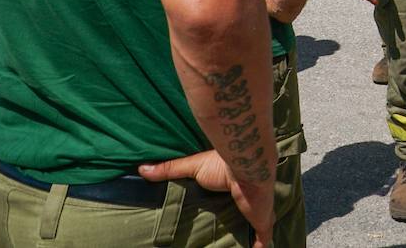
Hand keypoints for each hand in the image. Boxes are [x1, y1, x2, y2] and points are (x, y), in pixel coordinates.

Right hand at [139, 150, 273, 247]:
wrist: (247, 168)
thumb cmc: (221, 166)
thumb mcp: (192, 166)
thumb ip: (169, 169)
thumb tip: (141, 169)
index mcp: (231, 187)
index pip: (227, 201)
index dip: (222, 208)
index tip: (211, 216)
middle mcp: (246, 201)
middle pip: (240, 217)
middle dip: (234, 226)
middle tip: (219, 238)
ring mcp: (256, 213)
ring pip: (253, 229)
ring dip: (246, 238)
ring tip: (233, 246)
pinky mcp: (263, 222)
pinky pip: (264, 239)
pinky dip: (260, 246)